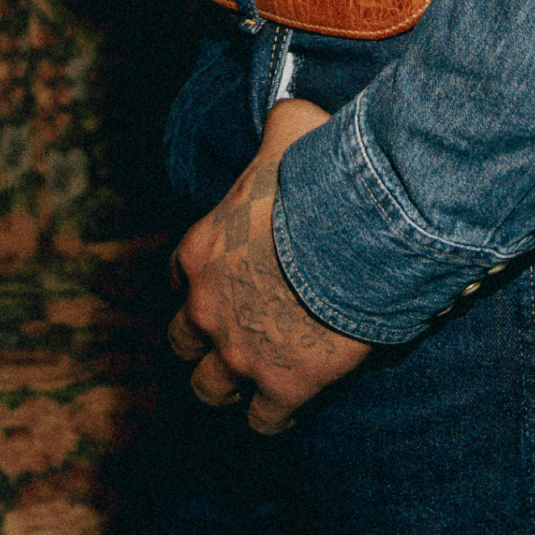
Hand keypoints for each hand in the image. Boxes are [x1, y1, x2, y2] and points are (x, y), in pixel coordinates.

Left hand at [167, 97, 370, 434]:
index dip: (198, 283)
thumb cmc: (321, 176)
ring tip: (254, 381)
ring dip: (228, 387)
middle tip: (234, 337)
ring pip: (209, 391)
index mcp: (200, 252)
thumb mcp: (292, 127)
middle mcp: (207, 308)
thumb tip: (286, 111)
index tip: (223, 283)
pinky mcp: (282, 387)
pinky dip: (274, 417)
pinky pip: (263, 423)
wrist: (356, 233)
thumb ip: (280, 123)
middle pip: (182, 344)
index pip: (178, 279)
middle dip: (203, 343)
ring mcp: (241, 353)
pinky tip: (294, 403)